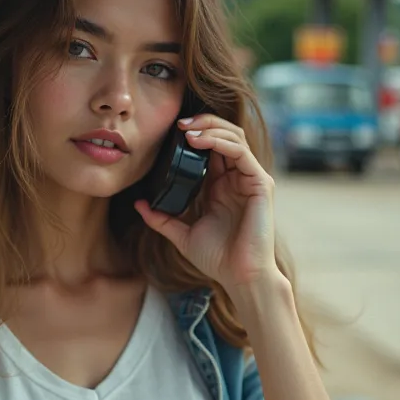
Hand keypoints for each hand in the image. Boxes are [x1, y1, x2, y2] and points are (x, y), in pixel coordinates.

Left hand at [134, 114, 281, 295]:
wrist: (240, 277)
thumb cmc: (218, 259)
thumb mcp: (181, 235)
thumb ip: (162, 219)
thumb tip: (139, 205)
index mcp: (221, 186)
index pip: (210, 148)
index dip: (193, 134)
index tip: (169, 132)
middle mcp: (237, 178)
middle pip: (224, 134)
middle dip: (202, 123)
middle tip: (178, 123)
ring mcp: (250, 179)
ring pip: (234, 137)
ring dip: (210, 127)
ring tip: (186, 130)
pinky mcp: (260, 183)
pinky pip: (240, 152)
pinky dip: (219, 142)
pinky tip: (199, 142)